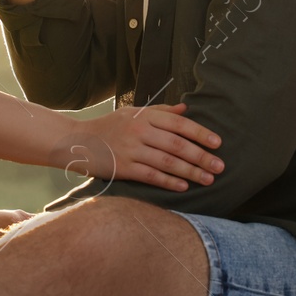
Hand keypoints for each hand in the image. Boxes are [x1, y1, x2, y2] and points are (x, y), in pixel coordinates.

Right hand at [65, 103, 223, 190]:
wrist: (76, 141)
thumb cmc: (108, 126)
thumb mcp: (132, 112)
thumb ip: (160, 111)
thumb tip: (186, 109)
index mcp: (144, 115)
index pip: (179, 124)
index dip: (200, 133)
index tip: (218, 143)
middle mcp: (139, 131)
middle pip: (177, 144)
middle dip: (201, 156)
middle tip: (220, 166)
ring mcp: (131, 150)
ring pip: (167, 161)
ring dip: (190, 171)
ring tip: (208, 179)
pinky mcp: (123, 167)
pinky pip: (151, 175)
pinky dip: (169, 181)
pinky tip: (184, 186)